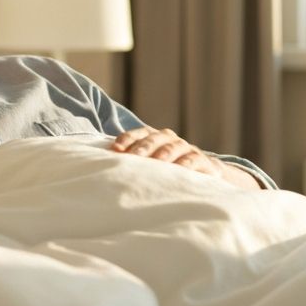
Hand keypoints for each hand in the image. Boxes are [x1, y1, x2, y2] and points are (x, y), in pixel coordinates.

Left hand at [109, 126, 260, 190]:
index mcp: (153, 136)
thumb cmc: (167, 168)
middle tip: (131, 157)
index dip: (126, 139)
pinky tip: (179, 170)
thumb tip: (103, 165)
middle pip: (153, 139)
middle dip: (141, 148)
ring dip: (163, 154)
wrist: (203, 171)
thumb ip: (131, 161)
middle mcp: (168, 138)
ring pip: (172, 148)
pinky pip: (192, 160)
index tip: (115, 149)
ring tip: (155, 162)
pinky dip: (185, 164)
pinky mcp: (200, 159)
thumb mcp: (149, 163)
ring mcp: (184, 147)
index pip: (138, 134)